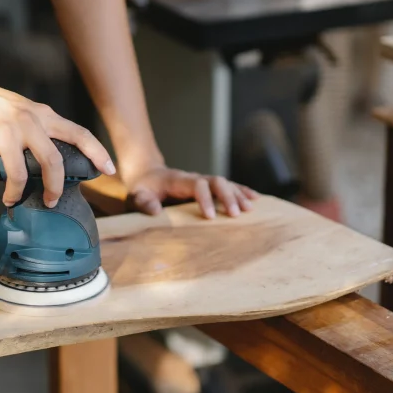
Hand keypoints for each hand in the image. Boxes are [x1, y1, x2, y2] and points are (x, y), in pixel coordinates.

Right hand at [0, 69, 115, 207]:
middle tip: (51, 201)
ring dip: (14, 194)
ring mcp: (5, 131)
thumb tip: (50, 160)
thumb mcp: (23, 110)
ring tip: (10, 199)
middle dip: (54, 189)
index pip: (78, 133)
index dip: (97, 152)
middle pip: (52, 162)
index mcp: (42, 115)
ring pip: (19, 175)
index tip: (109, 169)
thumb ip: (39, 129)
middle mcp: (28, 122)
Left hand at [123, 164, 257, 218]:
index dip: (205, 198)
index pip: (197, 185)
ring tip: (249, 210)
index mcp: (179, 180)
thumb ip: (143, 202)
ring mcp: (203, 181)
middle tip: (236, 214)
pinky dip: (241, 191)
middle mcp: (194, 178)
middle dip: (227, 196)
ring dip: (238, 195)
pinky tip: (255, 199)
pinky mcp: (208, 187)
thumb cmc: (143, 188)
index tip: (210, 217)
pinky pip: (228, 186)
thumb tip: (155, 211)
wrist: (147, 175)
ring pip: (225, 183)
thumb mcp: (137, 195)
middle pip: (216, 181)